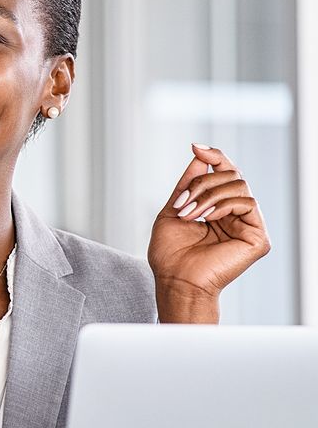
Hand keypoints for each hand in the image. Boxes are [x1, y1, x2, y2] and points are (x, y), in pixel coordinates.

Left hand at [148, 144, 270, 321]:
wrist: (175, 280)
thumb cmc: (170, 255)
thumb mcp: (173, 210)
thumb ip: (187, 184)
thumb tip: (199, 156)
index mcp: (218, 209)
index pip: (224, 174)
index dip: (214, 157)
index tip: (196, 147)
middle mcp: (236, 215)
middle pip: (230, 175)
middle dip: (202, 183)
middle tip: (183, 204)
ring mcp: (248, 225)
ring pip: (238, 185)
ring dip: (208, 195)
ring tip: (190, 214)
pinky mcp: (257, 236)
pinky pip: (247, 202)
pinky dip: (223, 204)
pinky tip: (207, 218)